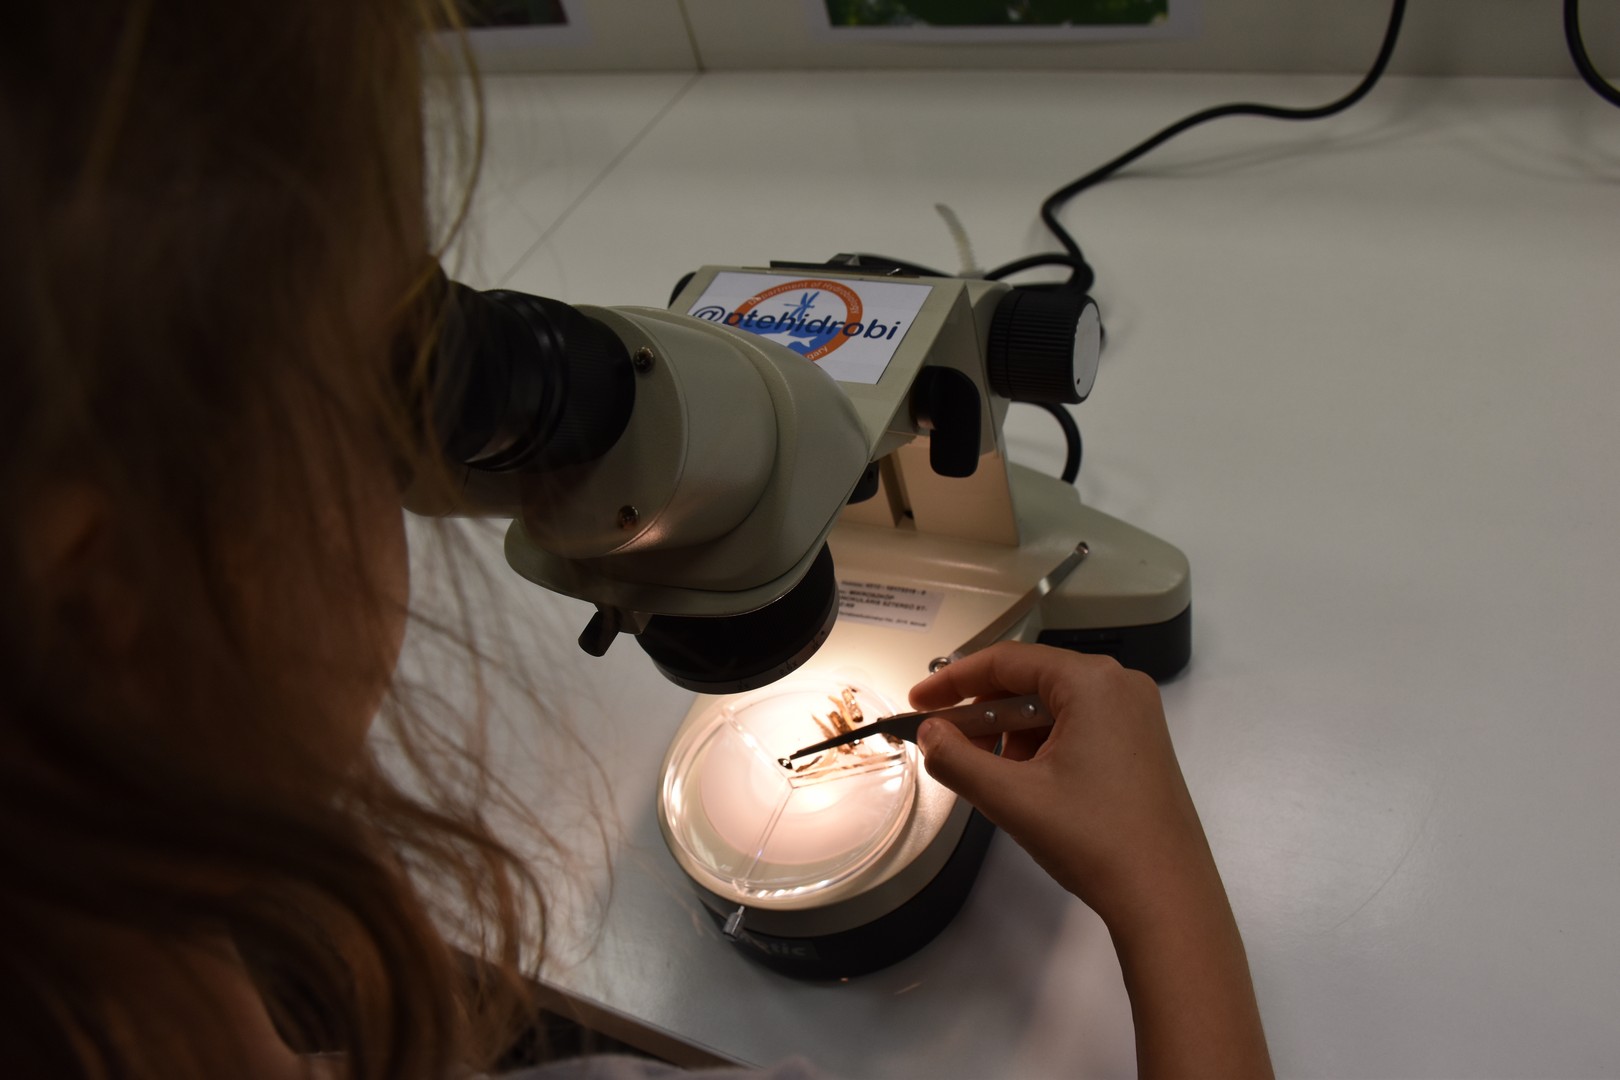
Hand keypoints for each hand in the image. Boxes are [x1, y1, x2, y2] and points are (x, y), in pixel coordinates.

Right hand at [908, 642, 1210, 925]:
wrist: (1167, 897)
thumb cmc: (1095, 840)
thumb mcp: (1012, 798)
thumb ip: (957, 759)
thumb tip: (930, 735)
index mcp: (1093, 682)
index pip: (1007, 661)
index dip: (953, 680)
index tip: (917, 702)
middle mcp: (1120, 686)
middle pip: (1031, 680)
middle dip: (982, 713)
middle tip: (944, 742)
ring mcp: (1136, 716)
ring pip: (1053, 707)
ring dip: (1011, 733)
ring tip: (987, 774)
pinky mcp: (1141, 745)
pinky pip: (1078, 726)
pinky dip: (1042, 747)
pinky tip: (1024, 783)